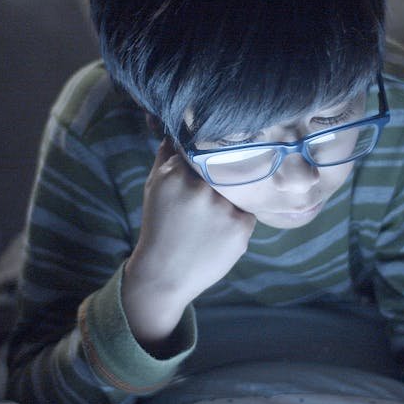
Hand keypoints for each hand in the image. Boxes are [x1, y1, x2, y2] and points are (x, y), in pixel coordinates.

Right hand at [123, 138, 255, 345]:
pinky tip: (220, 233)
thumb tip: (180, 128)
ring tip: (211, 220)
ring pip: (240, 188)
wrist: (164, 275)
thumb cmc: (159, 227)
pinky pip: (248, 210)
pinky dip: (238, 218)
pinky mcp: (241, 226)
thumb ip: (167, 155)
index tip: (213, 156)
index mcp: (176, 173)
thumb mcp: (154, 186)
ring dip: (232, 198)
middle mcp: (201, 186)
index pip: (204, 147)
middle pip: (226, 165)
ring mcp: (223, 206)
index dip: (211, 151)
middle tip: (211, 195)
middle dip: (222, 175)